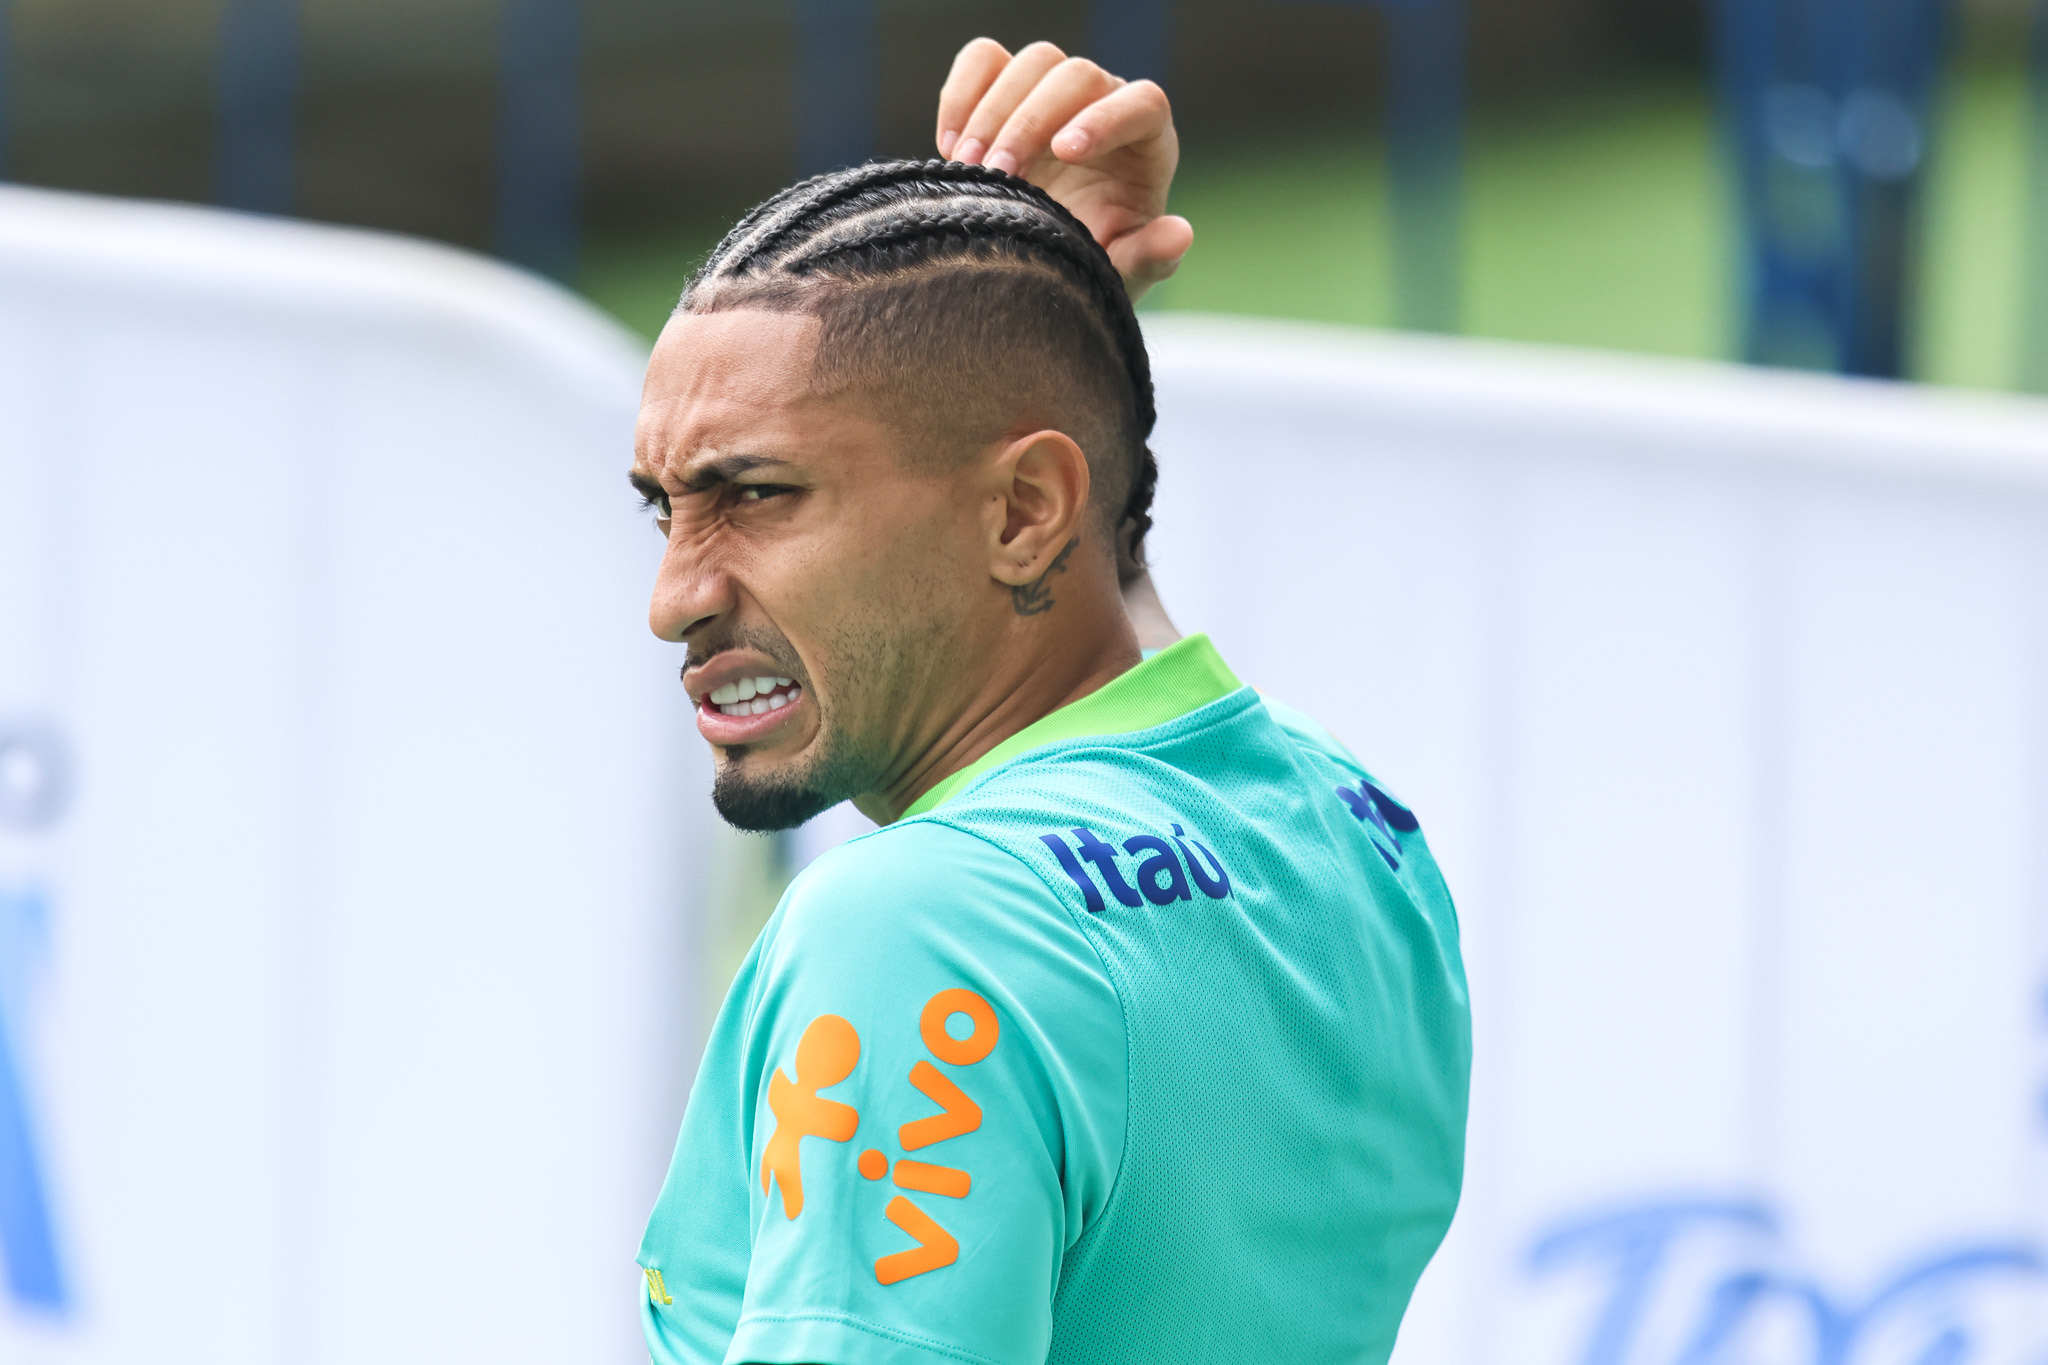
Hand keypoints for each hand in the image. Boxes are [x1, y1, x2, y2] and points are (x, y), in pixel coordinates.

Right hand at [936, 38, 1192, 302]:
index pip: (1142, 104)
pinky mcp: (1007, 90)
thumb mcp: (1120, 274)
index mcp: (1147, 142)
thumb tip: (1178, 234)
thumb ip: (1149, 257)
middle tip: (997, 174)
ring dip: (992, 111)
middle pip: (1076, 74)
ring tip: (969, 168)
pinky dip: (960, 95)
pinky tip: (948, 149)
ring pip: (1031, 62)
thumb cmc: (1093, 264)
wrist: (1045, 262)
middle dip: (1031, 120)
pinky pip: (983, 60)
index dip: (1105, 120)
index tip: (1063, 153)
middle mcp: (1105, 104)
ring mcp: (1055, 93)